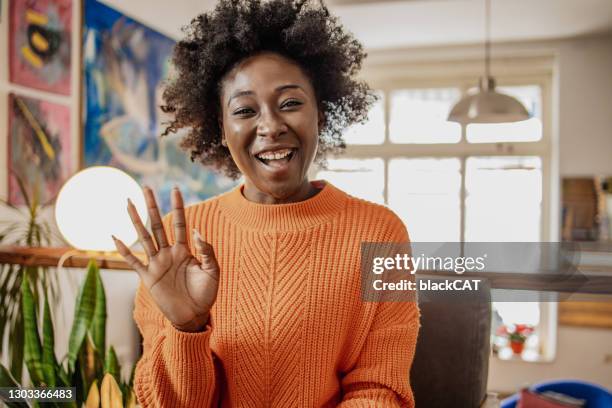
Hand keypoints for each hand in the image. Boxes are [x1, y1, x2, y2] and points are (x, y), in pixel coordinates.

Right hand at [113, 186, 219, 332]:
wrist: (194, 316)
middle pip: (158, 224)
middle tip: (146, 187)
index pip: (180, 223)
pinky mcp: (149, 277)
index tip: (175, 189)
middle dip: (152, 206)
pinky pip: (134, 261)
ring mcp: (157, 264)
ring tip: (128, 203)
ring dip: (136, 220)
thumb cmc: (206, 293)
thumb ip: (206, 251)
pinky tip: (116, 237)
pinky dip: (124, 250)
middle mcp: (168, 253)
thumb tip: (196, 232)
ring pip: (144, 237)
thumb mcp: (212, 271)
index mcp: (185, 250)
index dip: (178, 207)